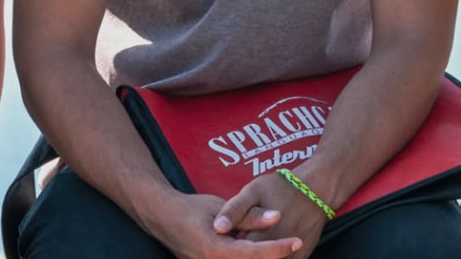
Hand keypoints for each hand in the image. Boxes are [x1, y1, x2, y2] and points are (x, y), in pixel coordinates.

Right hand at [147, 191, 299, 258]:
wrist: (164, 218)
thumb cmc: (192, 209)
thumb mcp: (221, 207)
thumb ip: (249, 215)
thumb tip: (277, 216)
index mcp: (215, 250)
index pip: (254, 254)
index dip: (277, 248)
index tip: (297, 240)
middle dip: (274, 257)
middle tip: (294, 245)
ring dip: (263, 258)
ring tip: (283, 247)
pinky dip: (250, 257)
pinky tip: (262, 251)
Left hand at [216, 173, 328, 258]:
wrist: (318, 189)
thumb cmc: (282, 187)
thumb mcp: (254, 191)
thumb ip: (235, 210)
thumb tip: (217, 228)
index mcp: (261, 237)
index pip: (236, 254)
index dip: (228, 246)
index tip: (230, 235)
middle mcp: (278, 253)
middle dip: (243, 251)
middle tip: (243, 234)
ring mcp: (291, 258)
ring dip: (257, 255)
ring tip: (253, 237)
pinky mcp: (300, 258)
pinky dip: (272, 256)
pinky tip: (265, 243)